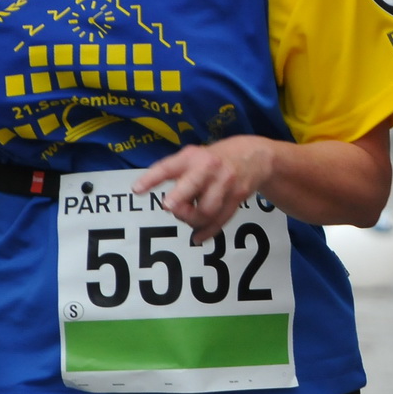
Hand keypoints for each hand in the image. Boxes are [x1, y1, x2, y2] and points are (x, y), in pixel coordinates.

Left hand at [134, 138, 275, 244]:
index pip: (168, 167)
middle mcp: (209, 168)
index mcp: (192, 157)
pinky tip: (197, 237)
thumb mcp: (194, 157)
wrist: (255, 156)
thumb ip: (177, 175)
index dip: (151, 178)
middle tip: (169, 206)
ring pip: (205, 210)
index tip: (137, 190)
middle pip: (192, 184)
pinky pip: (220, 219)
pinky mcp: (237, 197)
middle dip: (180, 198)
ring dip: (192, 220)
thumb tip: (166, 204)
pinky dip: (207, 231)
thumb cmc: (215, 159)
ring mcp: (225, 183)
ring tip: (188, 217)